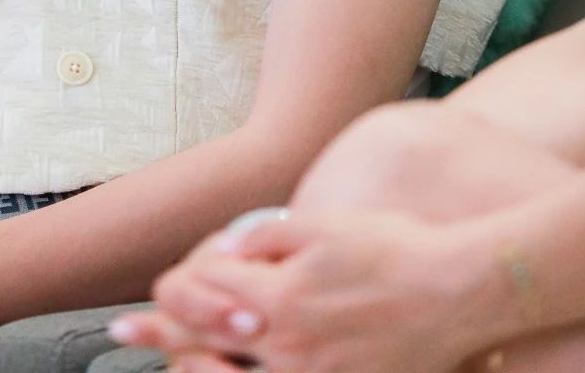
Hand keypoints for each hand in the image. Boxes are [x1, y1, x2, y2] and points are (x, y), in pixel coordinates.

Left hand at [114, 209, 488, 372]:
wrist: (456, 291)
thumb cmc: (390, 249)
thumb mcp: (319, 226)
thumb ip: (263, 239)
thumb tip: (222, 255)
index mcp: (281, 301)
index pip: (204, 306)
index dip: (165, 308)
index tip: (130, 316)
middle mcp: (291, 349)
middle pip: (209, 351)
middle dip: (165, 344)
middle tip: (128, 339)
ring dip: (200, 371)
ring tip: (174, 367)